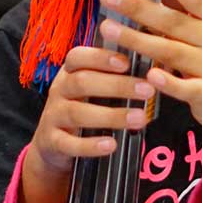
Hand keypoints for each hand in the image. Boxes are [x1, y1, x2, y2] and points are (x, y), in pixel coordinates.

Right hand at [27, 45, 154, 180]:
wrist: (52, 142)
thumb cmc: (81, 107)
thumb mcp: (90, 88)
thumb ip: (111, 78)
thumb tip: (150, 72)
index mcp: (69, 73)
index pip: (78, 57)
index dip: (100, 57)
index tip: (126, 62)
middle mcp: (59, 90)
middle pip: (82, 82)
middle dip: (117, 85)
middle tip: (147, 90)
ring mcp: (53, 116)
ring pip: (77, 113)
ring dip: (111, 116)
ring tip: (139, 118)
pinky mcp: (52, 141)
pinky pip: (69, 143)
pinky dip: (90, 145)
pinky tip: (111, 144)